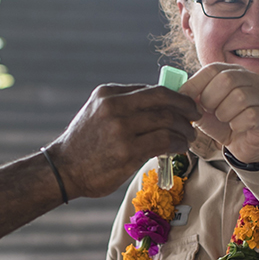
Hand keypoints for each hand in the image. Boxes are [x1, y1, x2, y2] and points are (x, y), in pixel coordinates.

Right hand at [47, 84, 200, 198]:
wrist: (63, 169)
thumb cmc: (84, 144)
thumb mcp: (98, 112)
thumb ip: (124, 106)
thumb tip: (161, 105)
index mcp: (108, 94)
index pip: (152, 90)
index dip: (176, 96)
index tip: (186, 105)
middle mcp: (114, 107)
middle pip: (163, 100)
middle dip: (185, 108)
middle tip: (195, 117)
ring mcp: (121, 129)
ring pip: (166, 120)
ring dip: (184, 129)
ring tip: (188, 137)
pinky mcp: (127, 152)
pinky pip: (163, 142)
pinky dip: (177, 143)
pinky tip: (179, 148)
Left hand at [179, 63, 258, 163]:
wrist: (245, 143)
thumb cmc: (224, 122)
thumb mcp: (204, 109)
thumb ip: (193, 100)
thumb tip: (179, 94)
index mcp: (232, 72)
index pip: (212, 69)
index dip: (195, 84)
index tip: (184, 98)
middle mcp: (250, 79)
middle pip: (226, 80)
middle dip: (210, 99)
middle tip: (210, 111)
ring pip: (239, 97)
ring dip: (224, 113)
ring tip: (224, 119)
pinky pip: (249, 115)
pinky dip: (237, 124)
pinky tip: (236, 127)